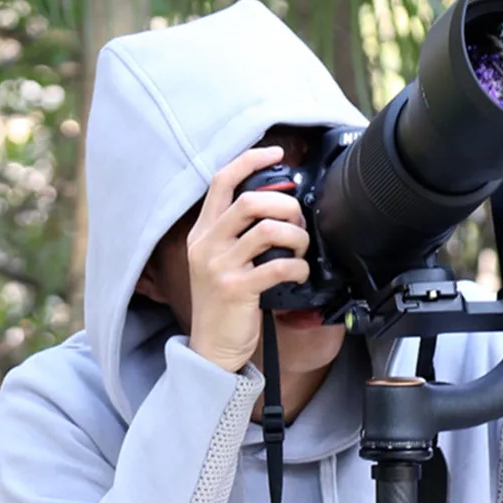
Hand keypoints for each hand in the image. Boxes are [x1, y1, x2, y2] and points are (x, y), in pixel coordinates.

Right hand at [187, 145, 308, 371]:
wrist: (211, 348)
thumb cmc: (224, 305)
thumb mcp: (219, 263)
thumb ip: (237, 236)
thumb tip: (278, 209)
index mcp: (202, 233)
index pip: (221, 181)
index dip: (250, 161)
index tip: (276, 154)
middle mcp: (206, 245)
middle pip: (249, 201)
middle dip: (284, 204)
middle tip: (297, 220)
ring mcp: (219, 267)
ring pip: (266, 230)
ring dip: (295, 236)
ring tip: (301, 248)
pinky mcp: (236, 289)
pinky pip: (276, 266)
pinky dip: (296, 267)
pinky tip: (299, 273)